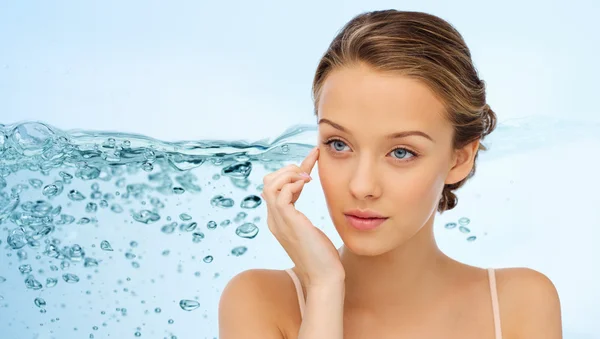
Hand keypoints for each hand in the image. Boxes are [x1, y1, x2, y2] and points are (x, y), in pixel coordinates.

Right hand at [261, 146, 344, 286]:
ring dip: (289, 174)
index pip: (275, 188)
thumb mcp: (310, 231)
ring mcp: (279, 221)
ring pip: (270, 185)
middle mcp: (274, 219)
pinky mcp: (288, 222)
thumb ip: (302, 218)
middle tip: (307, 170)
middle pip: (267, 182)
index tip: (311, 159)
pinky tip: (307, 185)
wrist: (324, 277)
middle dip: (286, 170)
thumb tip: (308, 210)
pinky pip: (281, 195)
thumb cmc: (322, 257)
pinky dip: (292, 184)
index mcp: (278, 220)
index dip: (291, 172)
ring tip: (307, 177)